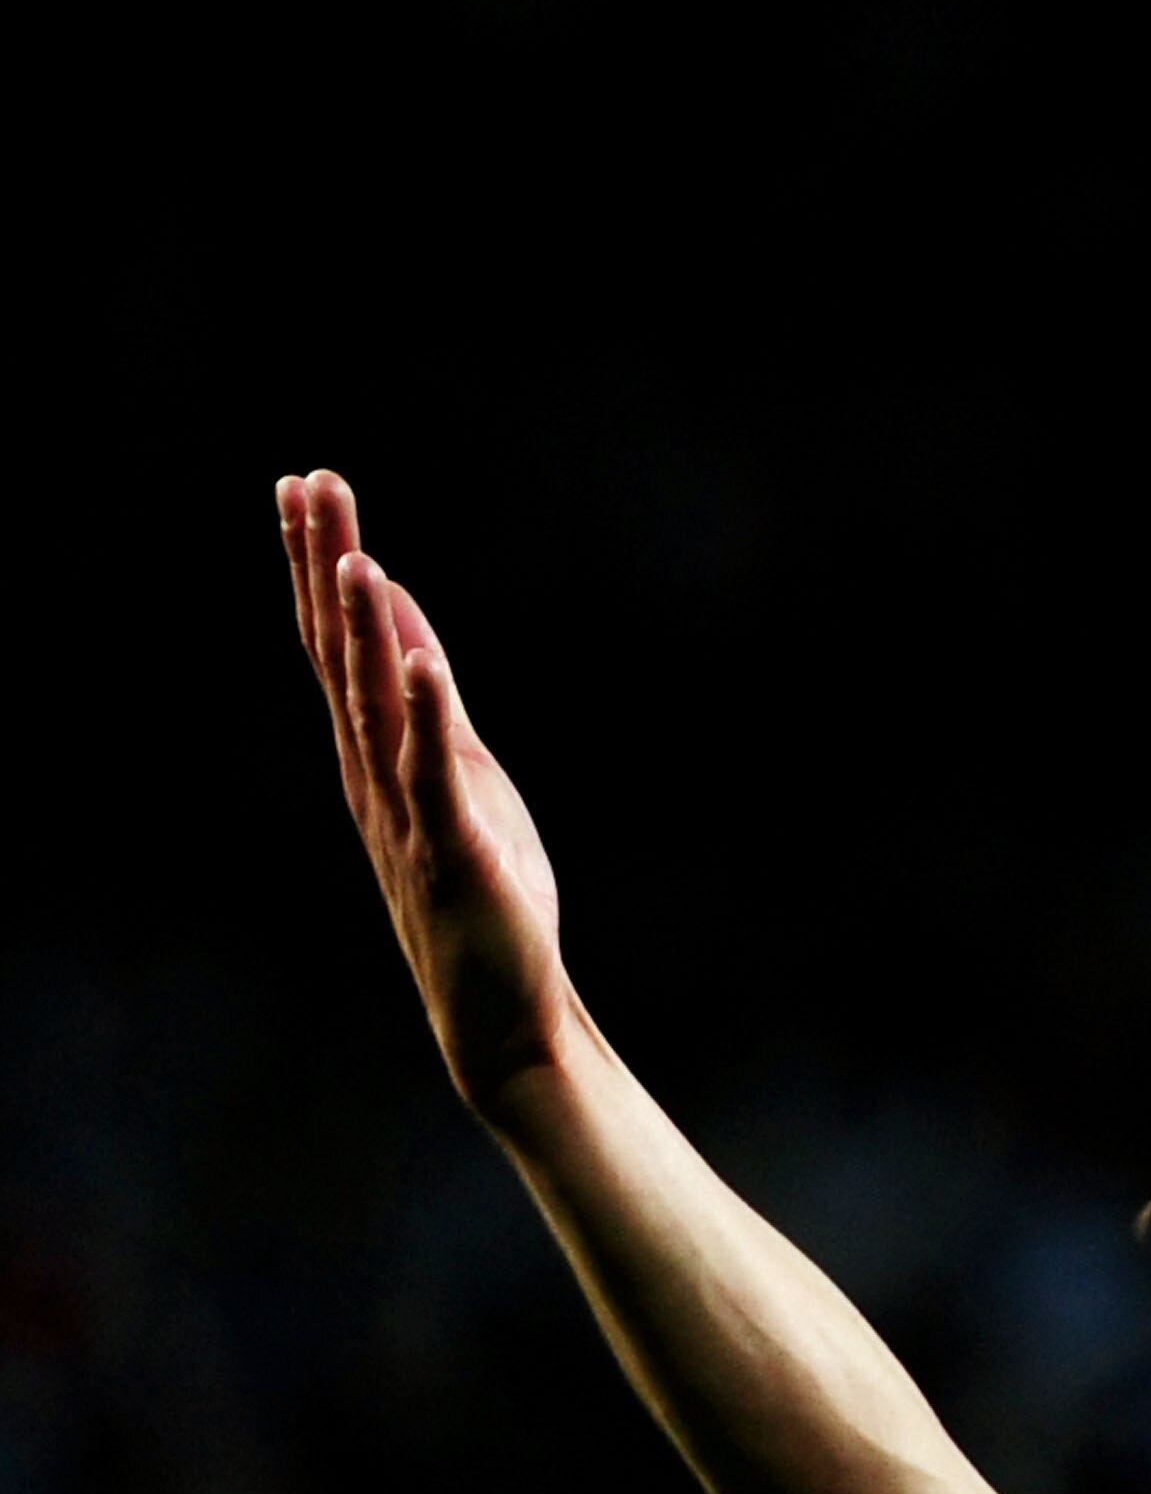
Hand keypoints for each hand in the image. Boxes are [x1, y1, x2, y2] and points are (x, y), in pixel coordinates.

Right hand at [281, 472, 573, 1106]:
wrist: (500, 1010)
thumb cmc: (482, 893)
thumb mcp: (458, 775)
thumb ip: (430, 698)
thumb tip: (402, 615)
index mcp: (375, 755)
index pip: (336, 642)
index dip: (320, 562)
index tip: (307, 485)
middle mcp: (374, 775)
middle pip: (340, 655)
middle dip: (326, 567)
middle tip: (308, 483)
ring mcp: (407, 814)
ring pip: (374, 707)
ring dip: (365, 631)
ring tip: (356, 555)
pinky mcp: (454, 852)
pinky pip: (434, 777)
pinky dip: (427, 716)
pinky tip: (420, 661)